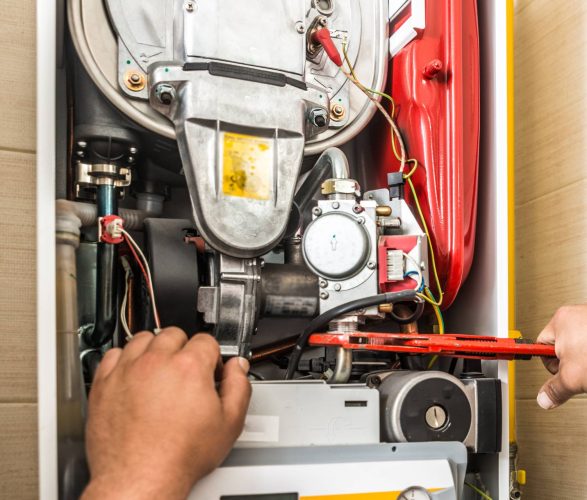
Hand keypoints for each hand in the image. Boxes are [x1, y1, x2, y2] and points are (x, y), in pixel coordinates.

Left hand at [82, 328, 251, 499]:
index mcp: (189, 367)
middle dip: (183, 349)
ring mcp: (128, 370)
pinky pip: (113, 354)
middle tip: (185, 371)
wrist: (140, 479)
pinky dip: (124, 359)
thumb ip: (239, 387)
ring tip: (160, 369)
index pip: (206, 341)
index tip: (209, 369)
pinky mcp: (105, 383)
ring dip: (154, 348)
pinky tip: (133, 373)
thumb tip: (238, 368)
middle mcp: (157, 362)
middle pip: (174, 334)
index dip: (211, 356)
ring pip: (143, 338)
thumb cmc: (178, 456)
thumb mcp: (229, 424)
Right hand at [536, 305, 586, 408]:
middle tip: (582, 373)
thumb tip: (545, 399)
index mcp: (560, 320)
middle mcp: (576, 314)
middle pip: (563, 346)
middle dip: (572, 363)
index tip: (554, 373)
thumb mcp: (574, 379)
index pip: (541, 346)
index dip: (550, 365)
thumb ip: (555, 389)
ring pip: (583, 345)